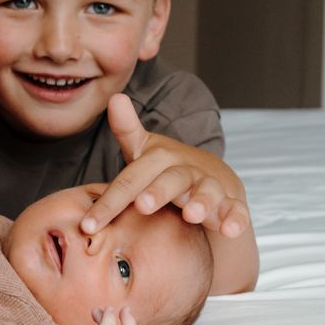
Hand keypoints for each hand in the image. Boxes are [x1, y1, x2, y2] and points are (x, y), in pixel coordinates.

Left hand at [80, 94, 250, 239]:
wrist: (212, 180)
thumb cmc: (165, 169)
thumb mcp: (142, 151)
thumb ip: (126, 129)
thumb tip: (114, 96)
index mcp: (160, 159)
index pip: (131, 178)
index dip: (110, 200)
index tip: (88, 224)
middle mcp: (186, 169)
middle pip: (171, 180)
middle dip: (157, 192)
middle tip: (142, 205)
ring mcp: (211, 186)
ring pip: (207, 192)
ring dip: (202, 202)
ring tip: (192, 215)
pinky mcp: (231, 203)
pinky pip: (236, 210)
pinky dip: (235, 218)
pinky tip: (230, 229)